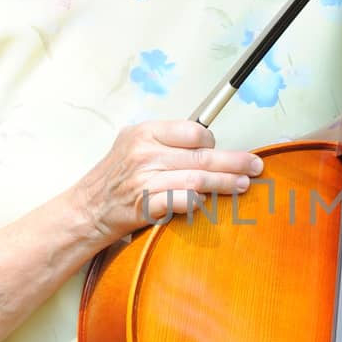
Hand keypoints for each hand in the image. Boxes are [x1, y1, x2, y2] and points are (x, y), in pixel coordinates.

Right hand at [74, 118, 262, 241]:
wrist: (85, 210)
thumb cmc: (114, 179)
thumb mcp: (133, 145)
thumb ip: (165, 141)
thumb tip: (206, 143)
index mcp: (145, 132)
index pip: (193, 131)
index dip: (212, 143)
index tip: (218, 152)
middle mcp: (145, 152)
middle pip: (202, 155)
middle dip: (235, 162)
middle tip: (255, 167)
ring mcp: (145, 179)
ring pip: (197, 178)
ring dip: (225, 183)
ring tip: (243, 186)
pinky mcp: (145, 204)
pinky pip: (181, 200)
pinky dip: (198, 202)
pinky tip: (208, 203)